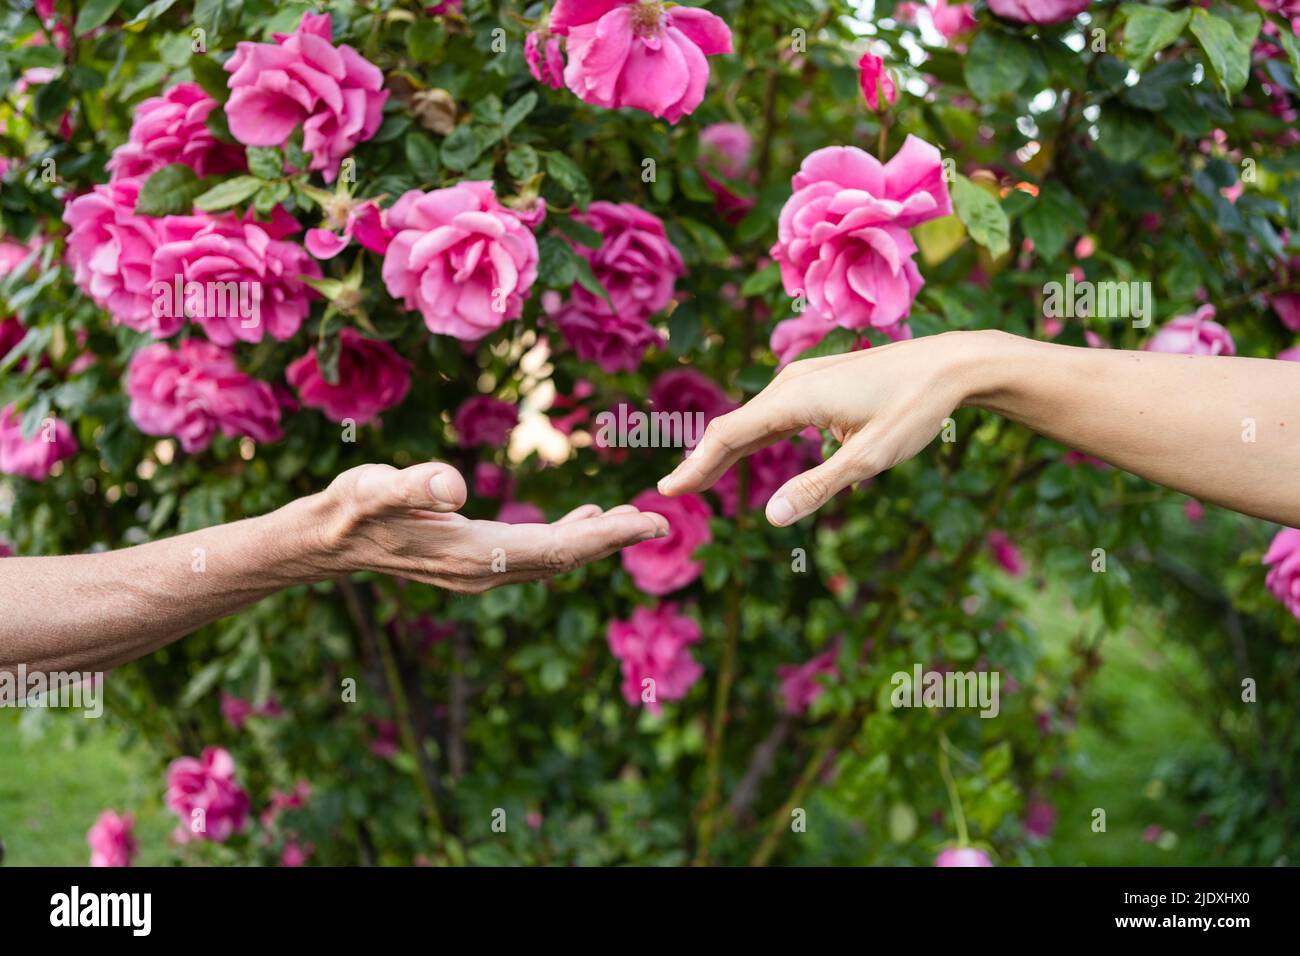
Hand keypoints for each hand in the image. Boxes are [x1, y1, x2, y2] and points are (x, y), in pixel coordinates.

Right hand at [309, 461, 670, 592]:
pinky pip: (535, 553)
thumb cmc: (347, 509)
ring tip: (634, 520)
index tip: (650, 522)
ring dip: (595, 541)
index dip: (607, 536)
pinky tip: (585, 520)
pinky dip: (568, 537)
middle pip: (565, 558)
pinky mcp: (474, 560)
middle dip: (614, 540)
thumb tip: (452, 484)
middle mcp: (485, 572)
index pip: (556, 548)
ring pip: (554, 558)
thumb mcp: (372, 488)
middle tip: (660, 521)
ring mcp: (481, 571)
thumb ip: (410, 486)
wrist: (324, 541)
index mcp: (474, 556)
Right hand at [657, 332, 980, 526]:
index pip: (728, 436)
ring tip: (701, 477)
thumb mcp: (870, 457)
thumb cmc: (915, 410)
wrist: (952, 364)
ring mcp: (804, 378)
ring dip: (726, 448)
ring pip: (753, 419)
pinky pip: (773, 412)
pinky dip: (752, 435)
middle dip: (704, 461)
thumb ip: (818, 487)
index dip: (696, 466)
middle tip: (675, 491)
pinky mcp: (819, 381)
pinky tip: (748, 450)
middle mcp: (791, 383)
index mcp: (795, 399)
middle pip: (734, 426)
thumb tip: (770, 518)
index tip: (668, 490)